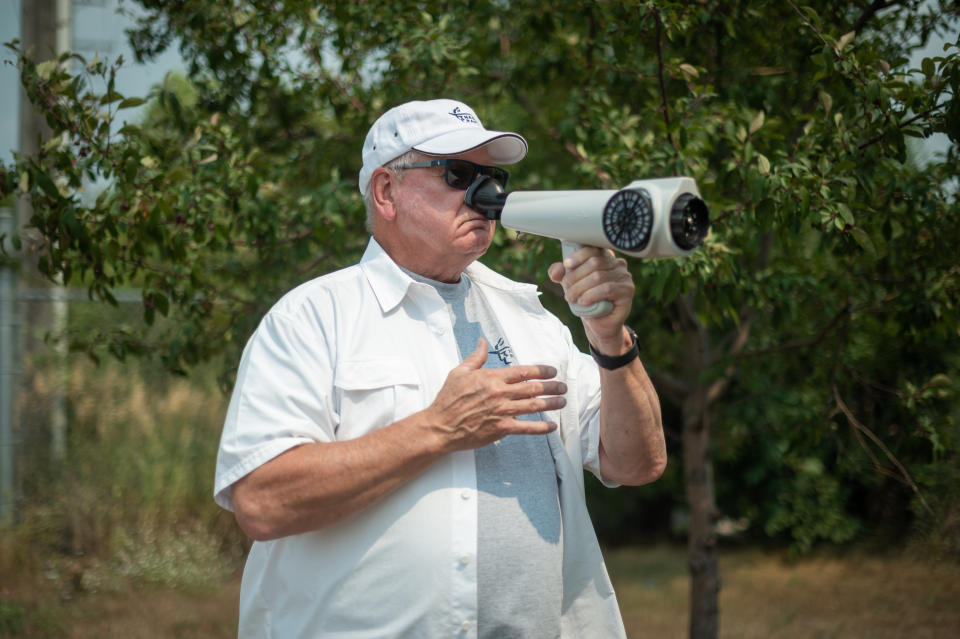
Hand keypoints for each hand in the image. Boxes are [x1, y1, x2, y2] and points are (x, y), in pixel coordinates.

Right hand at [423, 338, 565, 451]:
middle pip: (533, 388)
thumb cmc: (448, 400)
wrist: (440, 426)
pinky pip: (527, 428)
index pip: (523, 371)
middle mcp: (500, 393)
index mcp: (492, 378)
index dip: (541, 370)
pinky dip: (541, 427)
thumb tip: (483, 342)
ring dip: (551, 403)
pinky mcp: (502, 429)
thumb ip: (476, 357)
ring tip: (562, 401)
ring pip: (534, 406)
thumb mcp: (459, 372)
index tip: (552, 371)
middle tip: (563, 386)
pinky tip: (552, 426)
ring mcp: (502, 412)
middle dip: (552, 386)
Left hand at [548, 246, 634, 353]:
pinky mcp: (627, 290)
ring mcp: (624, 276)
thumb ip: (561, 274)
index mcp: (605, 257)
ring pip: (598, 276)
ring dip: (580, 287)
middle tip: (565, 287)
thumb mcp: (571, 285)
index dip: (579, 255)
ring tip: (570, 297)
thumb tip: (556, 271)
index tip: (566, 264)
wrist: (599, 323)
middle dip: (575, 275)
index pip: (593, 249)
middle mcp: (617, 264)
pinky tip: (583, 301)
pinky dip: (591, 295)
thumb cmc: (587, 300)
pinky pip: (607, 289)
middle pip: (594, 262)